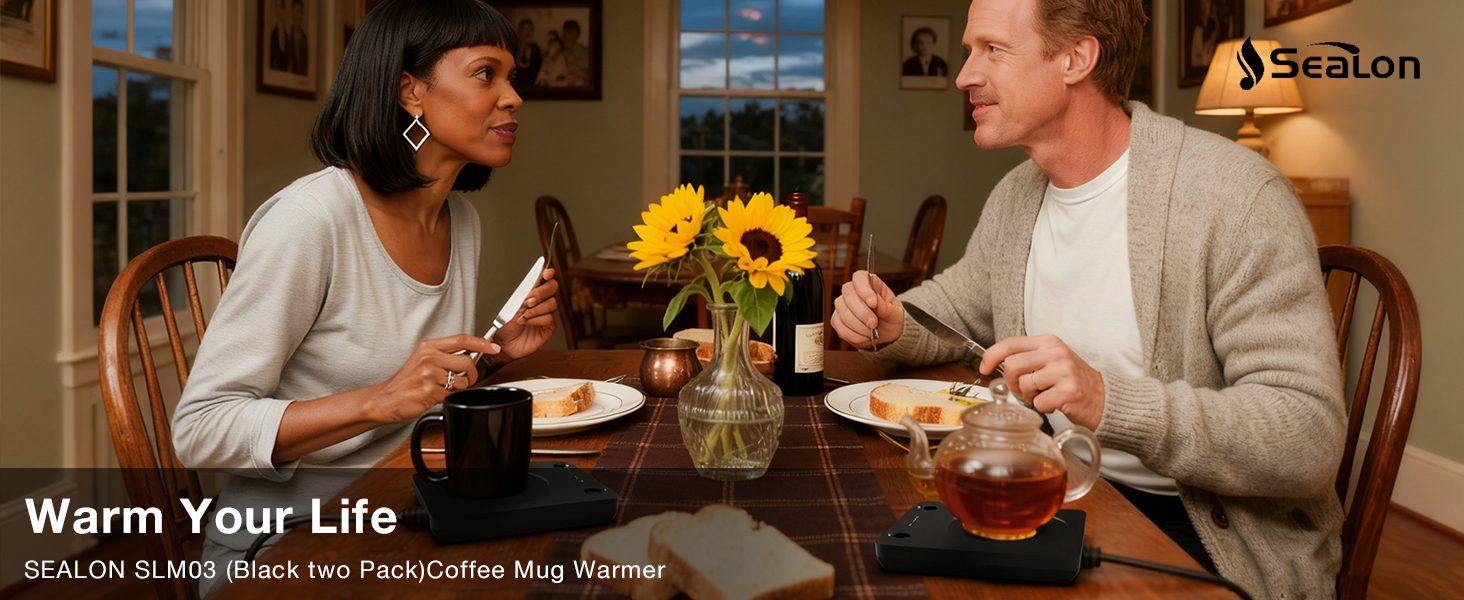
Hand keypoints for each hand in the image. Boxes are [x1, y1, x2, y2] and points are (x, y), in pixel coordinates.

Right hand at [369, 334, 494, 423]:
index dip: (482, 343)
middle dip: (473, 374)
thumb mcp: (423, 360)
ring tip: (445, 388)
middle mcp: (428, 357)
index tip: (494, 347)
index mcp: (428, 346)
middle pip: (467, 361)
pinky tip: (435, 395)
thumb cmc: (407, 382)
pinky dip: (448, 397)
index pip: (462, 339)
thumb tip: (471, 355)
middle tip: (466, 380)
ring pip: (462, 381)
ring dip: (459, 388)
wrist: (386, 399)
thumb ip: (445, 355)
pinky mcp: (429, 391)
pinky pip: (452, 395)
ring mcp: (428, 374)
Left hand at [493, 268, 558, 359]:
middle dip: (540, 293)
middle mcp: (541, 302)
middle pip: (552, 288)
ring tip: (523, 316)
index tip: (547, 273)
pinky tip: (526, 323)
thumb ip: (527, 291)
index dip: (548, 274)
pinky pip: (549, 318)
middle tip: (528, 301)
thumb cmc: (505, 325)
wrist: (502, 342)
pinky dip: (536, 320)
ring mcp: (546, 314)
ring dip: (535, 309)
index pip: (544, 279)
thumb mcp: (513, 304)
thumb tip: (536, 277)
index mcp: (532, 293)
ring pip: (552, 303)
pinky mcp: (549, 327)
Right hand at [830, 270, 903, 348]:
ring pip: (843, 313)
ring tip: (872, 332)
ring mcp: (842, 306)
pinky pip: (839, 327)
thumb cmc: (891, 317)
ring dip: (859, 326)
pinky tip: (864, 337)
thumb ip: (885, 307)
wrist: (888, 332)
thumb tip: (875, 303)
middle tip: (874, 323)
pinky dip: (853, 335)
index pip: (859, 278)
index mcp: (868, 282)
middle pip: (849, 296)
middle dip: (862, 313)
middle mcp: (852, 291)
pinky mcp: (837, 320)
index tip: (873, 303)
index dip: (864, 290)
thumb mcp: (895, 312)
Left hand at [980, 335, 1106, 429]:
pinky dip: (1043, 407)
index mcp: (1049, 342)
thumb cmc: (1074, 381)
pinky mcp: (1068, 391)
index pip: (1010, 343)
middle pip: (1012, 365)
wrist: (1104, 398)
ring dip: (1030, 396)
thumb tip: (997, 367)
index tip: (984, 368)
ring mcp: (1063, 371)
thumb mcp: (1051, 361)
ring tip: (1046, 394)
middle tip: (1027, 388)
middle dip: (1013, 382)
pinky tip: (1055, 403)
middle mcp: (1056, 353)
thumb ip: (1027, 359)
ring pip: (1024, 385)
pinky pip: (1038, 402)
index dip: (991, 356)